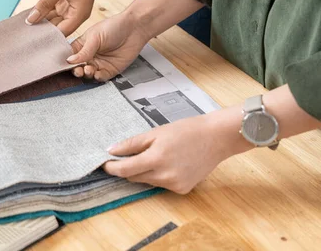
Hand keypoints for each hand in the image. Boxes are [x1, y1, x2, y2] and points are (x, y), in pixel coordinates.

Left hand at [25, 0, 104, 35]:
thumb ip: (44, 4)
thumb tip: (30, 20)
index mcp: (79, 15)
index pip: (60, 34)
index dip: (46, 38)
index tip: (30, 42)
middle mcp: (76, 14)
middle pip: (56, 28)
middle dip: (41, 30)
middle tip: (22, 36)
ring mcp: (70, 8)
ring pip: (52, 19)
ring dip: (40, 21)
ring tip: (23, 28)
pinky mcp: (65, 1)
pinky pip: (51, 9)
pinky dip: (42, 11)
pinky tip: (29, 14)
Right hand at [66, 12, 148, 80]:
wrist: (134, 29)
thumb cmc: (113, 27)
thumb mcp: (95, 37)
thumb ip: (84, 51)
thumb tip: (69, 61)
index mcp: (81, 45)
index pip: (70, 56)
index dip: (66, 62)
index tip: (64, 65)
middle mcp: (88, 56)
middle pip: (77, 68)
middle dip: (75, 70)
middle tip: (77, 70)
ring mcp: (98, 64)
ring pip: (87, 74)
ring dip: (86, 74)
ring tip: (88, 69)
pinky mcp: (109, 70)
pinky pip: (100, 77)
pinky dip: (97, 77)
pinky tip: (97, 74)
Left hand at [104, 114, 235, 194]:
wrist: (216, 138)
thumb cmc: (186, 130)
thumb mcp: (156, 132)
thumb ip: (132, 144)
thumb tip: (111, 151)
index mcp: (156, 159)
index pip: (124, 170)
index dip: (111, 168)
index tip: (104, 164)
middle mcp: (164, 176)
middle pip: (135, 177)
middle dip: (128, 168)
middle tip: (127, 156)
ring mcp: (174, 185)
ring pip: (147, 181)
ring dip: (144, 171)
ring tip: (155, 155)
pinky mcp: (182, 190)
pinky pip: (161, 184)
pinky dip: (159, 176)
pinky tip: (170, 163)